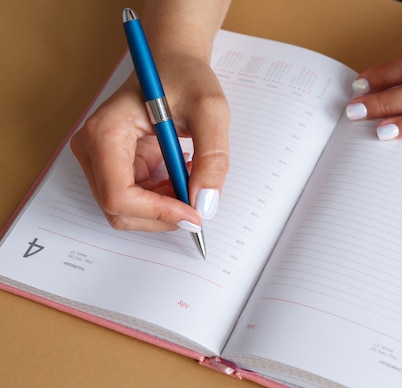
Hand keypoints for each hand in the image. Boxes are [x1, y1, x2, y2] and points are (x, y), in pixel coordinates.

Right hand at [71, 52, 228, 231]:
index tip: (194, 214)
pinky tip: (182, 173)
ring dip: (166, 207)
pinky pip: (138, 202)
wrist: (173, 64)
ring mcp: (100, 161)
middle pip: (120, 210)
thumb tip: (205, 204)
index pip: (118, 195)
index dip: (158, 213)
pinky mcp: (115, 168)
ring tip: (192, 174)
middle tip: (200, 198)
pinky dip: (165, 199)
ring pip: (129, 212)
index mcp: (105, 132)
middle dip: (163, 214)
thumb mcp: (210, 110)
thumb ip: (212, 158)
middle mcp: (92, 150)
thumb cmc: (185, 78)